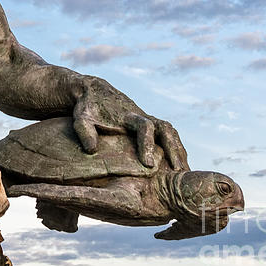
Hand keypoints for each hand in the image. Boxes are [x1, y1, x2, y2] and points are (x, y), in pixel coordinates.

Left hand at [71, 76, 186, 169]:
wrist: (95, 91)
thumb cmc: (87, 108)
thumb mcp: (81, 118)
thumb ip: (84, 132)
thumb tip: (91, 150)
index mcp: (127, 115)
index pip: (144, 126)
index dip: (147, 144)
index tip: (148, 165)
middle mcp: (142, 116)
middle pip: (166, 128)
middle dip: (174, 149)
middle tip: (179, 172)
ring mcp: (148, 119)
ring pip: (171, 132)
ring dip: (179, 151)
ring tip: (184, 174)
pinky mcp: (150, 125)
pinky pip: (169, 136)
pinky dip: (177, 150)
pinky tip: (179, 169)